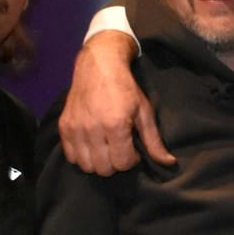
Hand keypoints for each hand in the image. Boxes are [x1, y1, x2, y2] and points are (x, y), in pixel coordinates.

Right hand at [61, 30, 170, 174]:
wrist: (98, 66)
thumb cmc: (125, 89)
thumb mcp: (145, 113)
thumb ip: (154, 142)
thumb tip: (169, 163)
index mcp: (115, 125)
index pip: (122, 163)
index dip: (131, 160)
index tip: (133, 150)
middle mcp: (92, 128)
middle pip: (103, 168)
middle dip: (115, 163)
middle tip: (120, 149)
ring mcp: (75, 128)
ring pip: (86, 165)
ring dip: (98, 162)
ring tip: (106, 148)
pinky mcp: (64, 126)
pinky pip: (70, 156)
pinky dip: (82, 156)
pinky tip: (92, 145)